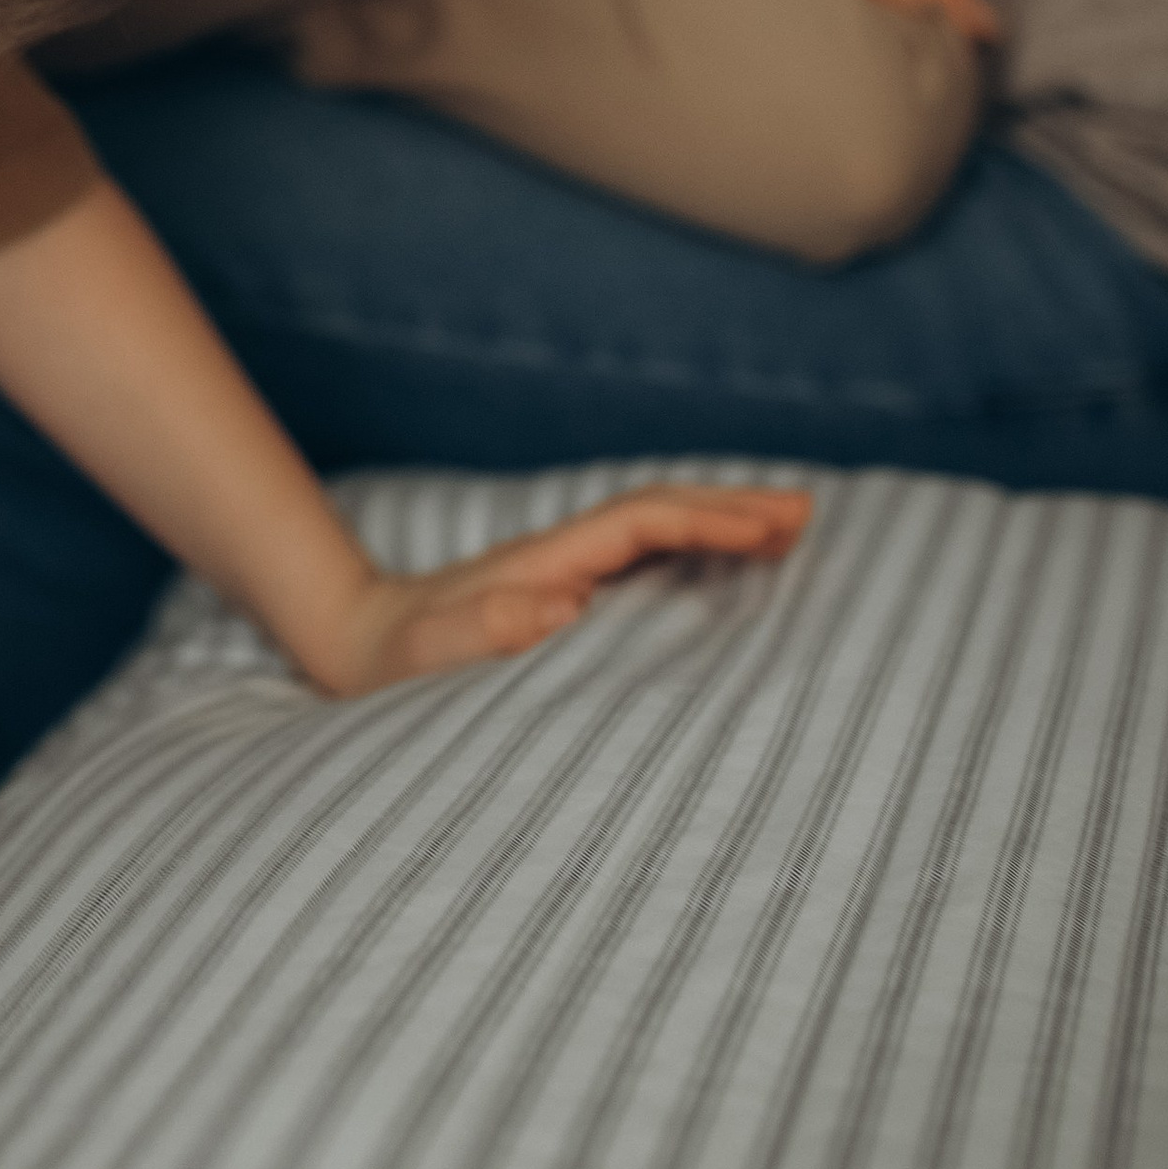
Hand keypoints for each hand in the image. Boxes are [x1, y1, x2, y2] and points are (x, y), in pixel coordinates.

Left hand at [295, 484, 813, 697]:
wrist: (356, 646)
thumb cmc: (396, 660)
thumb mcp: (433, 651)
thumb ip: (486, 625)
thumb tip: (558, 600)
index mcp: (546, 562)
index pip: (641, 523)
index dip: (707, 519)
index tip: (771, 527)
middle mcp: (563, 556)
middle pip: (661, 511)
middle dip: (734, 508)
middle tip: (811, 511)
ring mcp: (565, 571)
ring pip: (658, 532)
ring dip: (722, 527)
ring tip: (794, 531)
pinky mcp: (563, 595)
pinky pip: (646, 563)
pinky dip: (695, 555)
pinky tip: (727, 572)